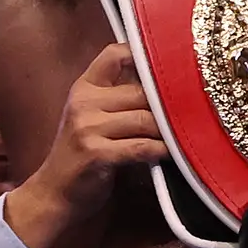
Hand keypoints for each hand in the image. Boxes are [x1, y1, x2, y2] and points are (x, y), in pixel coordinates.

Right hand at [5, 42, 167, 247]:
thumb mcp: (90, 118)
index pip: (114, 55)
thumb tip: (166, 85)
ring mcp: (88, 128)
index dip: (144, 56)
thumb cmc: (80, 155)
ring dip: (170, 129)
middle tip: (194, 110)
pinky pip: (142, 146)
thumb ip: (117, 99)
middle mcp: (83, 103)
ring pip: (145, 118)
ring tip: (187, 133)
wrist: (53, 193)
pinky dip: (162, 150)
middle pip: (141, 90)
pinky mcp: (96, 153)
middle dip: (169, 103)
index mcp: (83, 88)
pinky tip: (173, 154)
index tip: (170, 66)